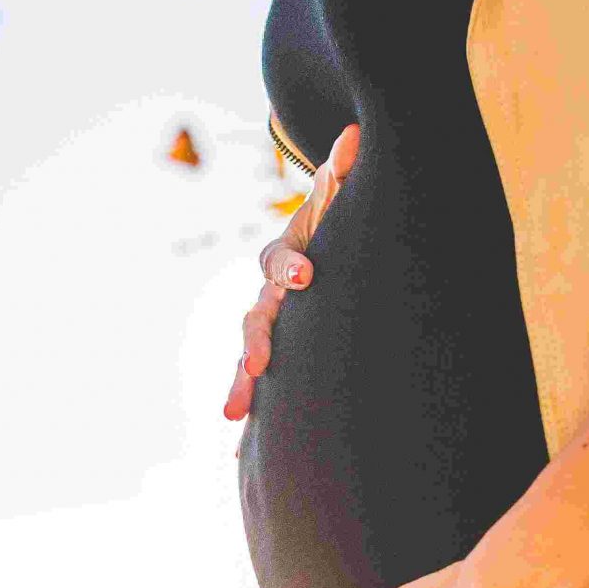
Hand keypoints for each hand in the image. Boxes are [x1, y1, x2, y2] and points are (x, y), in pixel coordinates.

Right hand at [224, 122, 359, 421]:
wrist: (312, 253)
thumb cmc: (332, 229)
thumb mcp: (337, 203)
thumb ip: (342, 176)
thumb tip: (354, 132)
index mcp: (286, 256)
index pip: (283, 259)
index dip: (293, 267)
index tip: (308, 277)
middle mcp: (268, 294)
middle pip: (256, 317)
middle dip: (256, 342)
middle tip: (258, 365)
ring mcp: (266, 327)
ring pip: (249, 357)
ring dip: (241, 385)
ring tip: (234, 416)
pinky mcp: (272, 356)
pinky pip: (258, 384)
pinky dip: (252, 412)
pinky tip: (239, 455)